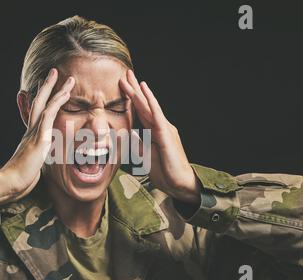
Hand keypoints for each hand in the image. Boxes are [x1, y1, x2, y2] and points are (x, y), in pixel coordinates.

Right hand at [0, 68, 74, 205]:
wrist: (10, 183)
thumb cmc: (19, 179)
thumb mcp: (31, 167)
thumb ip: (36, 160)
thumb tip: (39, 160)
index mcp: (28, 138)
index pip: (34, 114)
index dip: (38, 101)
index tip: (41, 88)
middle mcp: (30, 131)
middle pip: (38, 103)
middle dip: (46, 87)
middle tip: (53, 72)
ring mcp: (34, 132)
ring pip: (46, 104)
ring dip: (57, 90)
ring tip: (67, 79)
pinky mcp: (40, 137)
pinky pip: (49, 115)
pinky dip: (57, 102)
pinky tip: (65, 93)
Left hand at [119, 70, 200, 203]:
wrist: (180, 183)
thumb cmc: (164, 170)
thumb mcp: (143, 156)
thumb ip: (135, 144)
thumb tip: (124, 134)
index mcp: (154, 131)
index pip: (140, 112)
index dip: (131, 99)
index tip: (122, 86)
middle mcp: (160, 126)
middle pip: (144, 105)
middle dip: (134, 89)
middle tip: (125, 74)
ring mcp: (164, 129)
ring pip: (149, 107)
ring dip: (139, 92)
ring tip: (131, 78)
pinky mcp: (166, 134)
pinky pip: (156, 115)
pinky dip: (150, 102)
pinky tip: (145, 91)